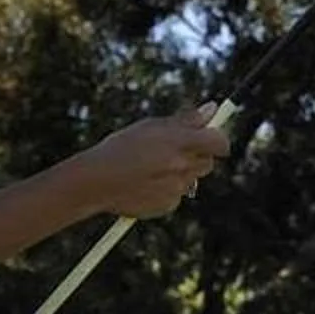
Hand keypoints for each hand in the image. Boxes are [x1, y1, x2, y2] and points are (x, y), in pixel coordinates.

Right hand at [83, 103, 227, 218]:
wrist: (95, 181)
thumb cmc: (121, 148)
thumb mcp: (150, 127)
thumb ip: (185, 120)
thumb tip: (212, 108)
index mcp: (178, 142)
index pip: (219, 142)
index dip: (218, 140)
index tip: (211, 138)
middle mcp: (181, 166)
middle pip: (208, 162)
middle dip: (197, 157)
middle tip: (172, 151)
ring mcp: (176, 188)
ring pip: (191, 179)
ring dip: (180, 173)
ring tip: (151, 168)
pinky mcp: (168, 205)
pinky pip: (177, 196)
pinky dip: (166, 190)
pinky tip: (145, 184)